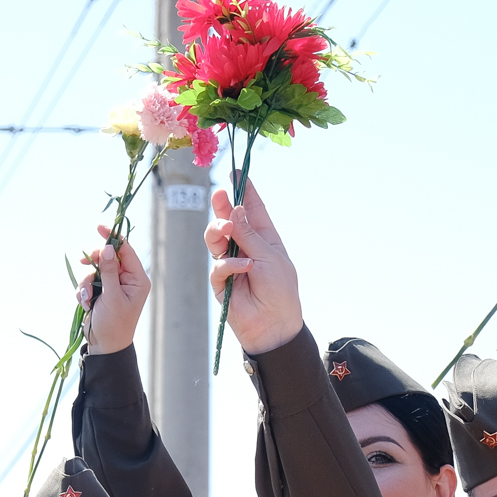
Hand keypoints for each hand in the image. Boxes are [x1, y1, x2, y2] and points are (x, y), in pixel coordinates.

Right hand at [82, 227, 149, 353]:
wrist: (105, 346)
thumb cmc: (114, 324)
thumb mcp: (112, 296)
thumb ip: (108, 271)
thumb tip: (107, 247)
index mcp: (138, 279)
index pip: (126, 251)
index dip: (113, 238)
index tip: (99, 227)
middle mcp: (127, 279)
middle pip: (108, 257)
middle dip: (94, 262)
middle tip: (85, 263)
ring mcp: (113, 285)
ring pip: (95, 269)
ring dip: (87, 283)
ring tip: (88, 299)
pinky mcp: (101, 292)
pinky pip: (88, 282)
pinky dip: (84, 292)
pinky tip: (86, 304)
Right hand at [206, 184, 304, 354]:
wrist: (274, 325)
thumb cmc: (280, 290)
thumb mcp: (270, 257)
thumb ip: (249, 235)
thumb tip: (235, 210)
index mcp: (263, 237)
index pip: (252, 208)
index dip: (244, 189)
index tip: (236, 171)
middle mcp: (245, 246)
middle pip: (228, 219)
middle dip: (223, 206)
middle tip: (220, 194)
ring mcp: (231, 262)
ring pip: (215, 238)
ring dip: (219, 230)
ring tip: (226, 229)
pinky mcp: (220, 281)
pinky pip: (217, 265)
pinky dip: (229, 264)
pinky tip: (243, 268)